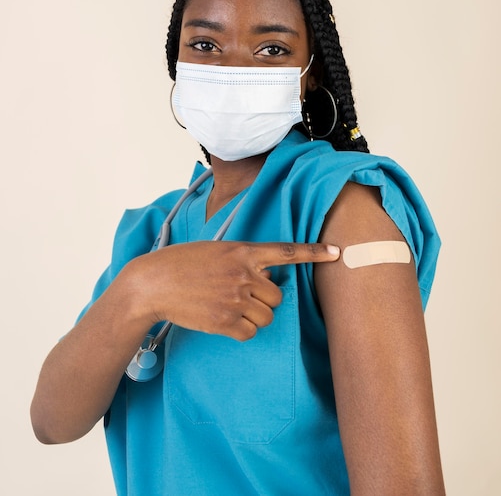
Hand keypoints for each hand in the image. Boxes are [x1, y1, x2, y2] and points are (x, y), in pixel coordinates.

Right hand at [129, 241, 339, 340]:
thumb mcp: (215, 250)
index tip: (336, 253)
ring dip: (254, 316)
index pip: (285, 251)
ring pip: (266, 316)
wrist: (153, 283)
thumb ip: (243, 260)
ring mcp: (235, 298)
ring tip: (229, 308)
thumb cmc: (181, 263)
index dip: (314, 252)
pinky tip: (223, 321)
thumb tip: (266, 277)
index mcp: (242, 251)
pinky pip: (250, 332)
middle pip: (277, 296)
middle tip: (242, 296)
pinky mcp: (225, 321)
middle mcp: (243, 274)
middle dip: (265, 299)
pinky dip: (241, 330)